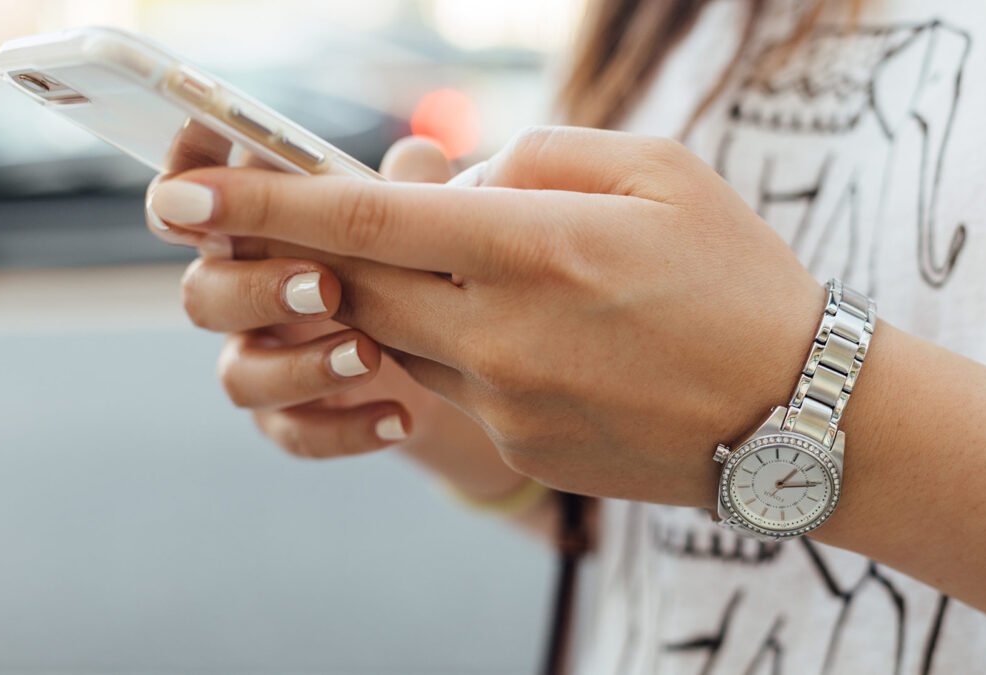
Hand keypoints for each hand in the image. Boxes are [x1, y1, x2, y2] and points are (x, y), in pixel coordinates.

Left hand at [146, 126, 825, 507]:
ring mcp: (506, 401)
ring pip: (397, 336)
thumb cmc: (739, 276)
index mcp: (537, 247)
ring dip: (399, 294)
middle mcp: (504, 332)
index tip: (185, 196)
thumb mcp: (658, 171)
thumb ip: (537, 156)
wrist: (800, 416)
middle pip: (356, 284)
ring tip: (477, 268)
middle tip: (296, 224)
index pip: (366, 219)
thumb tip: (450, 178)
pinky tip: (533, 331)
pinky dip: (458, 342)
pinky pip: (450, 382)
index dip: (265, 203)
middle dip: (312, 251)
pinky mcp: (518, 445)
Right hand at [147, 138, 527, 500]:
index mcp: (257, 230)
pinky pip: (293, 433)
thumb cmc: (415, 263)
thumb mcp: (422, 221)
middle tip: (326, 286)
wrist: (451, 359)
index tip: (199, 182)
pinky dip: (345, 429)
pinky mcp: (291, 418)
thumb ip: (412, 188)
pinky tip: (399, 417)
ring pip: (239, 375)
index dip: (183, 182)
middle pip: (203, 293)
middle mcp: (243, 293)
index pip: (194, 201)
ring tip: (371, 355)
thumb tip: (419, 156)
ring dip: (300, 366)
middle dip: (257, 289)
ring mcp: (262, 360)